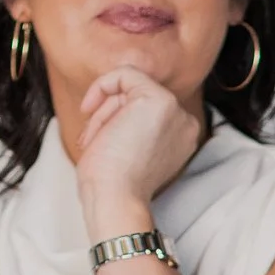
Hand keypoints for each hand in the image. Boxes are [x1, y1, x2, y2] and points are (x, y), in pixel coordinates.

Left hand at [74, 66, 202, 231]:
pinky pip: (124, 74)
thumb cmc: (112, 185)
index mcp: (181, 137)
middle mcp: (185, 123)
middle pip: (136, 97)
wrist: (115, 200)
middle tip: (90, 141)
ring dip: (102, 112)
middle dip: (106, 115)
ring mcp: (175, 111)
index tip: (96, 138)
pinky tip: (89, 109)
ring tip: (93, 139)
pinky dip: (101, 87)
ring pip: (127, 88)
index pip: (144, 110)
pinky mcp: (159, 100)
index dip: (115, 118)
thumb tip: (115, 106)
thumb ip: (133, 126)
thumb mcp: (128, 150)